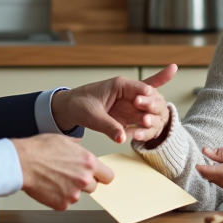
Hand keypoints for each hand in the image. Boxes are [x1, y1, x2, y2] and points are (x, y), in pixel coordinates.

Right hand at [10, 134, 113, 209]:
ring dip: (70, 190)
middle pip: (94, 186)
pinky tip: (49, 186)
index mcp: (88, 162)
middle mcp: (84, 179)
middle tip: (68, 175)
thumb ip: (77, 147)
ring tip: (54, 178)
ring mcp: (74, 194)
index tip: (98, 177)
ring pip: (78, 195)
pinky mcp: (62, 204)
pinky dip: (58, 197)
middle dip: (84, 182)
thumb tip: (78, 146)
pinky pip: (65, 202)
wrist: (21, 163)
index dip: (102, 176)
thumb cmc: (39, 149)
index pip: (108, 175)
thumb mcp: (63, 140)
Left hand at [50, 64, 176, 142]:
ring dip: (151, 120)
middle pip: (153, 98)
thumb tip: (121, 137)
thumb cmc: (79, 104)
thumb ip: (108, 125)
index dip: (145, 97)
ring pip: (152, 112)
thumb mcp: (91, 115)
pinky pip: (144, 122)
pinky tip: (138, 136)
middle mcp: (130, 94)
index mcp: (121, 85)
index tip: (141, 105)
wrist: (69, 109)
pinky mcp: (129, 118)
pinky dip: (145, 130)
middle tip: (145, 119)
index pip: (142, 88)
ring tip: (141, 129)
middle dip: (153, 107)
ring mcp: (131, 106)